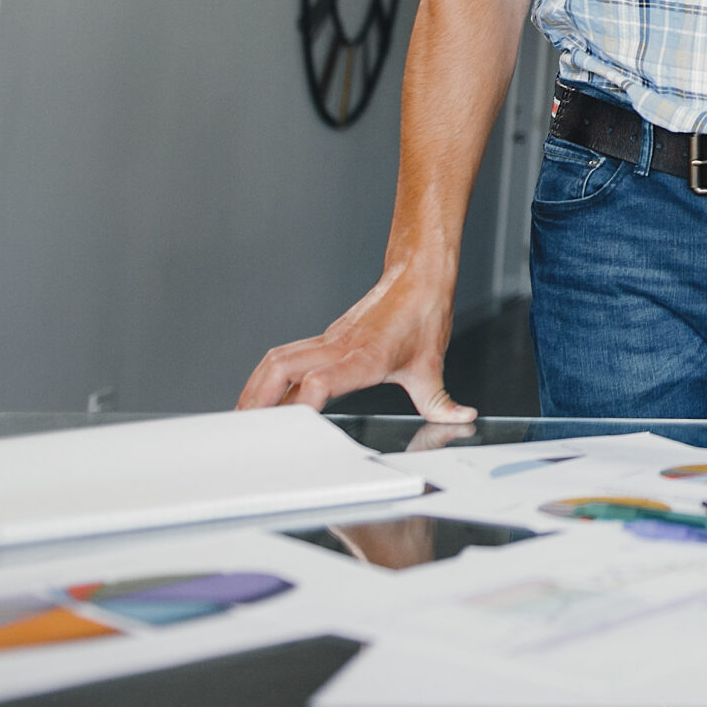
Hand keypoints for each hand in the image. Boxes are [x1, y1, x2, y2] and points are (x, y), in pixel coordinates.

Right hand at [236, 263, 472, 422]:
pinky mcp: (325, 339)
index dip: (305, 403)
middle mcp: (340, 347)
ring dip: (256, 388)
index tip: (295, 429)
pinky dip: (268, 376)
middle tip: (247, 431)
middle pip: (282, 367)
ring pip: (277, 359)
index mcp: (366, 357)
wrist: (418, 276)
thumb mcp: (432, 365)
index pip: (325, 380)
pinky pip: (286, 355)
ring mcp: (328, 341)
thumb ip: (441, 401)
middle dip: (259, 400)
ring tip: (244, 417)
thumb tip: (462, 418)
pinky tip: (263, 396)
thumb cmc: (423, 315)